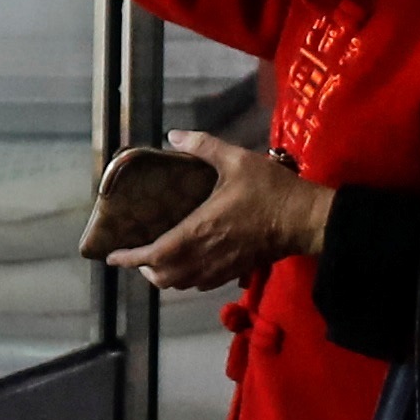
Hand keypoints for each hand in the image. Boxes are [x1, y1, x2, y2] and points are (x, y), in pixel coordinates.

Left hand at [120, 133, 330, 297]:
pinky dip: (187, 278)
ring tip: (158, 260)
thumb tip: (174, 135)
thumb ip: (203, 146)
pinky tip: (189, 263)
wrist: (306, 220)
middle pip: (163, 276)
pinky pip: (202, 284)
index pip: (153, 255)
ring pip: (182, 284)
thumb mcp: (236, 159)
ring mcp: (221, 268)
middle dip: (144, 269)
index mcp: (198, 231)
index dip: (129, 258)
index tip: (113, 256)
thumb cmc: (270, 190)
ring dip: (164, 275)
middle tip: (137, 253)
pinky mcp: (236, 271)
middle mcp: (204, 256)